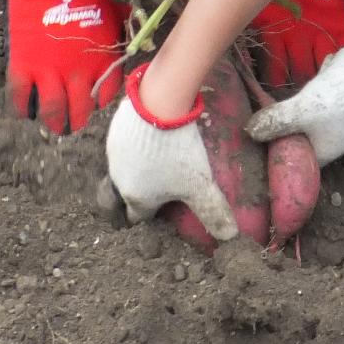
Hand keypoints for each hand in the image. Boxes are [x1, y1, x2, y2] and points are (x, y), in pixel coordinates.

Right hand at [0, 0, 128, 133]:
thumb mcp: (114, 12)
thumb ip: (119, 34)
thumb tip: (132, 42)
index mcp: (103, 59)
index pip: (106, 94)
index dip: (99, 100)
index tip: (93, 97)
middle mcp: (78, 71)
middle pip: (80, 111)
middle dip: (76, 120)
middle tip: (72, 122)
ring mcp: (49, 70)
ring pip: (52, 112)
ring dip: (53, 122)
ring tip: (52, 124)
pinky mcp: (23, 63)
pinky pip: (21, 97)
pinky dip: (22, 108)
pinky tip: (25, 110)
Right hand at [105, 68, 239, 239]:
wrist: (158, 105)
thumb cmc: (178, 152)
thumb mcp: (201, 185)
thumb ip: (213, 212)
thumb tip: (229, 237)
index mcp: (137, 198)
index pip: (139, 218)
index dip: (152, 217)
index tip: (164, 210)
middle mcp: (120, 180)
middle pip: (129, 194)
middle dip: (143, 194)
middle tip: (164, 185)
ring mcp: (114, 155)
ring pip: (124, 170)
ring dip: (138, 169)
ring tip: (160, 159)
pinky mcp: (114, 132)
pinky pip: (123, 147)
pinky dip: (135, 147)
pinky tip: (152, 138)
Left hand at [245, 34, 343, 163]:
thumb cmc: (333, 101)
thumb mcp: (299, 112)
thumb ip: (276, 121)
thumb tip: (249, 132)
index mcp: (325, 151)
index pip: (298, 162)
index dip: (279, 157)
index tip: (259, 148)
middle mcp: (331, 139)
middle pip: (300, 141)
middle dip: (282, 134)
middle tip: (259, 128)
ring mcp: (335, 121)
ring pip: (306, 123)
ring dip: (292, 117)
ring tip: (268, 113)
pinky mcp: (336, 102)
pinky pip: (315, 106)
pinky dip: (303, 101)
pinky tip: (288, 94)